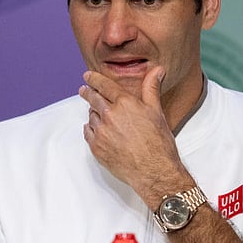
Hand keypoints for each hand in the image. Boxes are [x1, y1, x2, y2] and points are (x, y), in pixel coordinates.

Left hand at [79, 67, 188, 203]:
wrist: (154, 171)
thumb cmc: (158, 143)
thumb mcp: (156, 112)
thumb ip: (151, 89)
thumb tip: (157, 71)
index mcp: (125, 103)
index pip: (104, 85)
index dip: (94, 79)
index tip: (88, 76)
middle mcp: (110, 115)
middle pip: (93, 99)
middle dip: (88, 92)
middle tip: (84, 90)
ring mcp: (101, 132)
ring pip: (91, 116)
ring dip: (93, 113)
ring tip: (98, 115)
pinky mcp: (96, 147)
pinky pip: (88, 133)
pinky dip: (90, 129)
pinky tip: (96, 130)